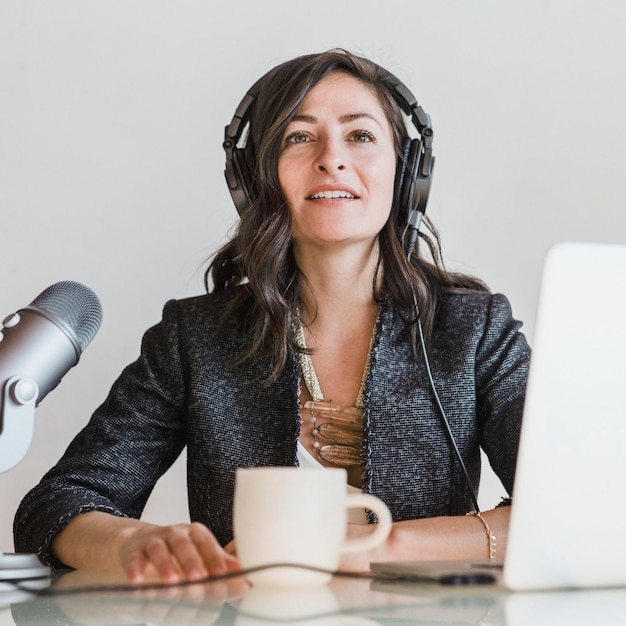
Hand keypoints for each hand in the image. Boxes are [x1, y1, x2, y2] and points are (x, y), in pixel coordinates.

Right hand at [116, 521, 240, 583]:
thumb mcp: (201, 557)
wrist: (141, 544)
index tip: (222, 576)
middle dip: (191, 563)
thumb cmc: (178, 554)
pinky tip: (137, 583)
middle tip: (198, 580)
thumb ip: (221, 569)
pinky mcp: (134, 550)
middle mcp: (176, 533)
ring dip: (165, 566)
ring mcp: (154, 540)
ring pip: (160, 549)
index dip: (214, 560)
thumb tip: (246, 581)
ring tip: (171, 582)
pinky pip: (134, 558)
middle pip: (184, 545)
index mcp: (197, 534)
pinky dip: (135, 569)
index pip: (207, 544)